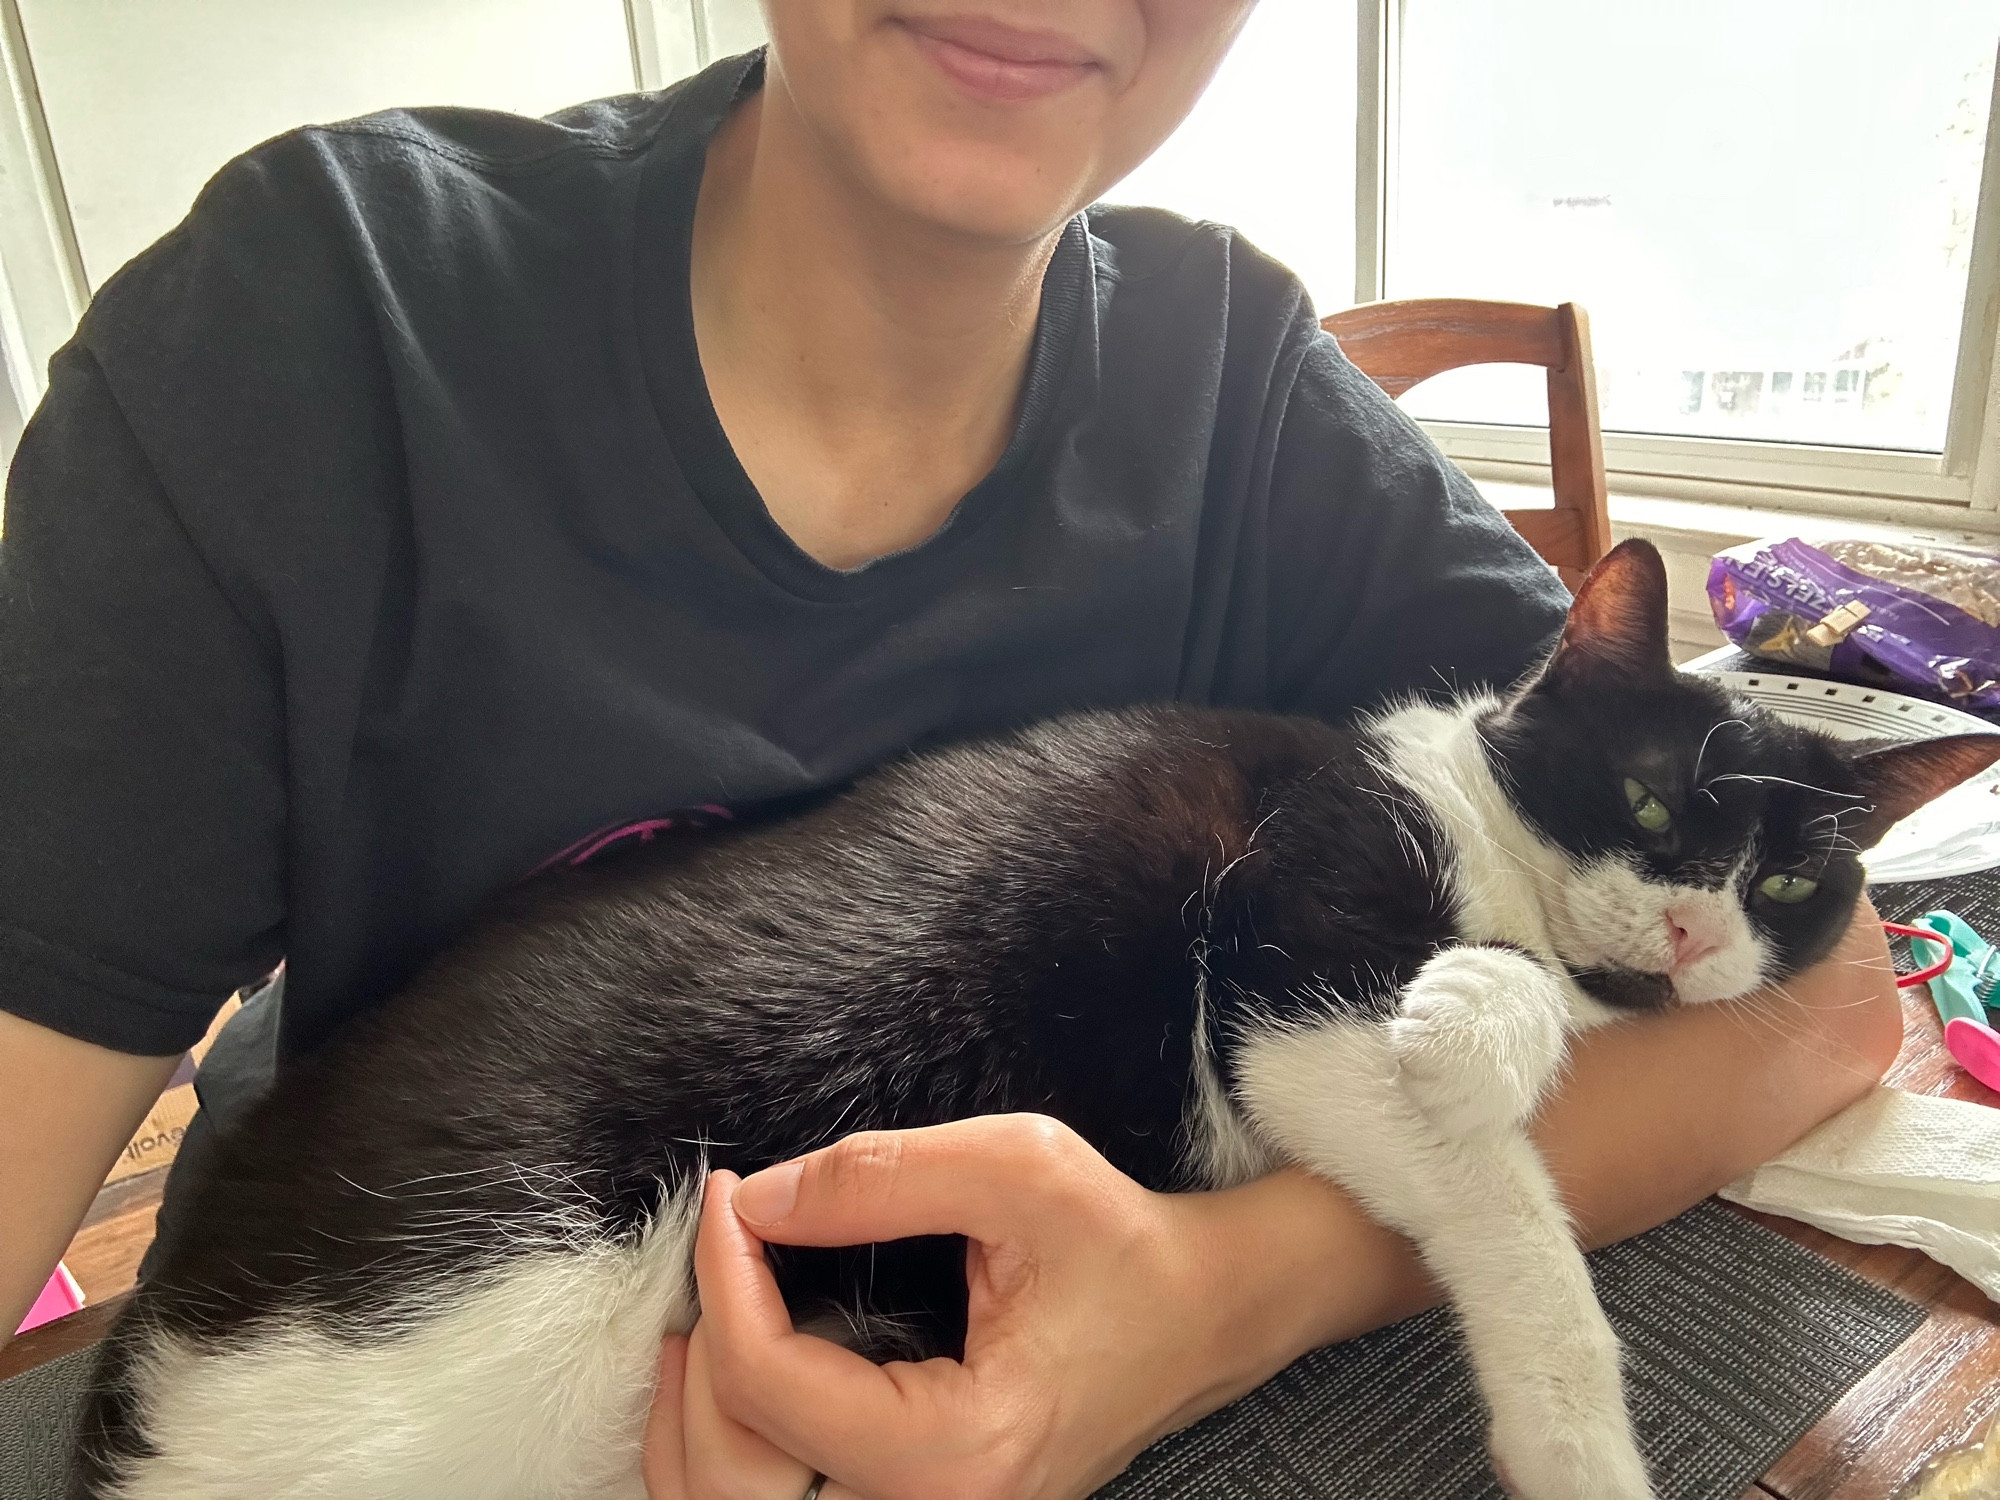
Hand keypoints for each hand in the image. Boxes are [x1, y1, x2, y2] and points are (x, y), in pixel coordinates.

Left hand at [644, 1115, 1256, 1499]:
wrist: (1206, 1311)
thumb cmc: (1125, 1245)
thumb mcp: (1017, 1168)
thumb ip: (879, 1177)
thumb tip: (757, 1201)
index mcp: (964, 1451)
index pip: (775, 1388)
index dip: (727, 1281)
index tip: (729, 1197)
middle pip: (738, 1478)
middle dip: (701, 1357)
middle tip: (716, 1247)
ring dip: (695, 1422)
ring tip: (698, 1317)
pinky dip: (729, 1450)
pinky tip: (725, 1373)